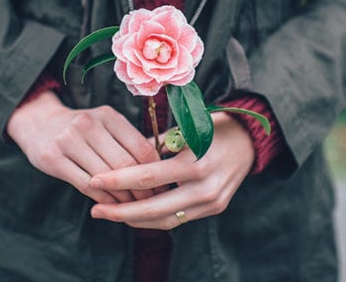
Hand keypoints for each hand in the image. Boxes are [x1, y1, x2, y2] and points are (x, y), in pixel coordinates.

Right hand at [7, 91, 160, 204]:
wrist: (39, 123)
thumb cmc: (82, 130)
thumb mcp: (105, 125)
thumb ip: (128, 142)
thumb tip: (161, 170)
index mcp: (108, 115)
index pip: (141, 148)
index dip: (155, 172)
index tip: (162, 187)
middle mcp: (88, 124)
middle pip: (125, 165)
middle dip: (141, 188)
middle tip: (150, 202)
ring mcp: (68, 140)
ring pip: (105, 177)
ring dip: (122, 197)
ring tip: (131, 206)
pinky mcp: (52, 158)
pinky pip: (85, 184)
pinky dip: (102, 199)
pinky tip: (111, 205)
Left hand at [88, 112, 254, 228]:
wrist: (250, 140)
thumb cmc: (212, 126)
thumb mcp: (185, 128)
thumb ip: (155, 146)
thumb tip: (123, 159)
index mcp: (196, 161)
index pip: (149, 176)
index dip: (119, 180)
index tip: (94, 180)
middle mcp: (206, 187)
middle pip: (154, 208)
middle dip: (121, 211)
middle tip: (95, 209)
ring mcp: (212, 201)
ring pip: (165, 220)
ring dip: (135, 220)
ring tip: (109, 213)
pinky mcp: (214, 208)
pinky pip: (178, 219)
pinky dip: (154, 217)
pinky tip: (134, 213)